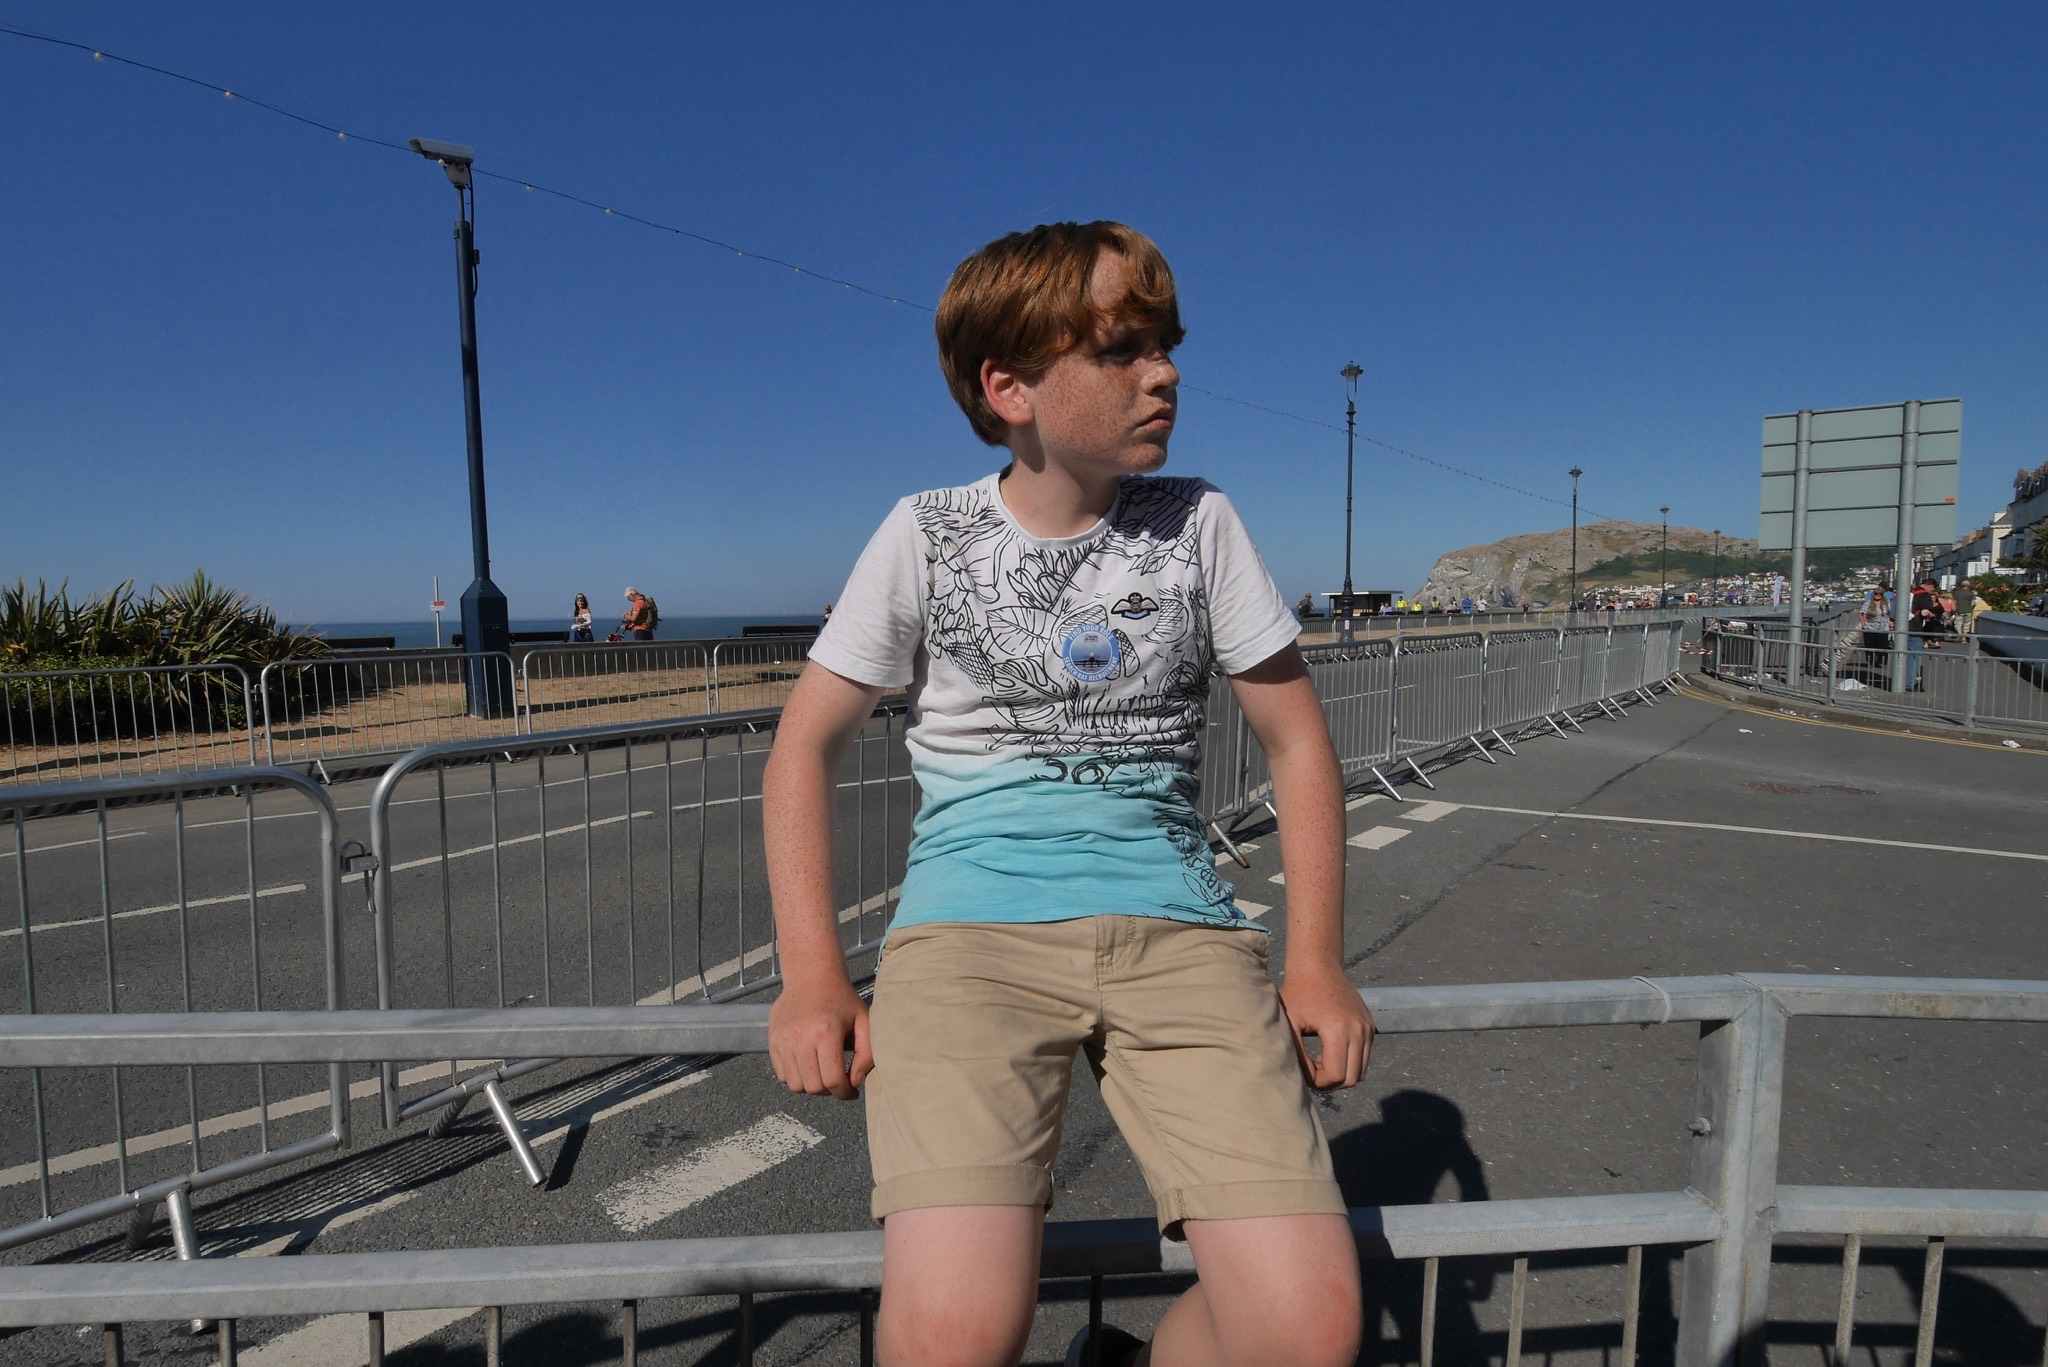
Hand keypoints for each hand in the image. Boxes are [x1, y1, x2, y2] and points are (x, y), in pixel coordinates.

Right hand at [768, 980, 871, 1099]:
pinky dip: (796, 1077)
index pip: (833, 1080)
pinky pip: (782, 1075)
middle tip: (838, 1081)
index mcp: (826, 1033)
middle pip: (814, 1087)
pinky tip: (808, 1065)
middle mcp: (801, 1038)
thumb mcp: (864, 1021)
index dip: (845, 1093)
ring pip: (796, 1085)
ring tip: (822, 1074)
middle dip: (829, 1091)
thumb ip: (867, 1053)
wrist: (810, 977)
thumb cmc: (841, 1000)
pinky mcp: (772, 1041)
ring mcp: (783, 1040)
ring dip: (811, 1086)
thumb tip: (855, 1081)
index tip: (852, 1091)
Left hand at [1278, 963, 1373, 1089]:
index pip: (1335, 1075)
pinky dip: (1350, 1062)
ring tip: (1320, 1061)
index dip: (1317, 1082)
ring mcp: (1367, 1028)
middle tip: (1312, 1072)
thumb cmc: (1298, 993)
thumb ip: (1298, 1055)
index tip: (1303, 1073)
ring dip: (1342, 1074)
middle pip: (1352, 1079)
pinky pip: (1364, 1057)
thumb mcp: (1291, 1023)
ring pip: (1362, 1071)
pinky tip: (1330, 1051)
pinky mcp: (1370, 1026)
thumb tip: (1307, 1080)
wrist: (1318, 966)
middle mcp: (1359, 1030)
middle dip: (1330, 1082)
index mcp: (1338, 1030)